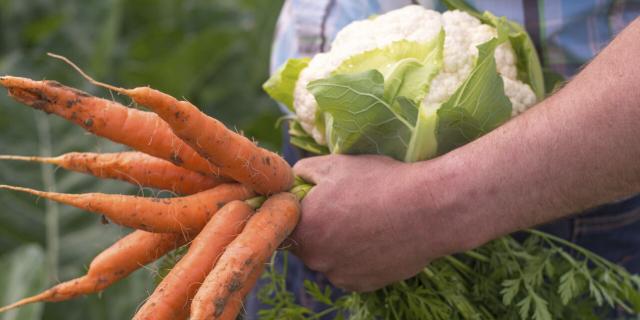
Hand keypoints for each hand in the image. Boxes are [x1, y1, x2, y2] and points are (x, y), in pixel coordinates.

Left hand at [290, 154, 481, 291]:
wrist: (429, 209)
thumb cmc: (379, 182)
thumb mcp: (334, 164)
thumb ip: (301, 171)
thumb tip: (291, 179)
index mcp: (303, 228)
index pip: (284, 221)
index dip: (300, 209)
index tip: (318, 199)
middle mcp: (316, 259)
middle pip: (307, 242)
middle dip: (320, 226)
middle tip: (347, 206)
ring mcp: (340, 275)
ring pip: (329, 257)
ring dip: (339, 244)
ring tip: (367, 220)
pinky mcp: (363, 285)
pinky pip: (350, 270)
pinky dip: (358, 257)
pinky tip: (377, 237)